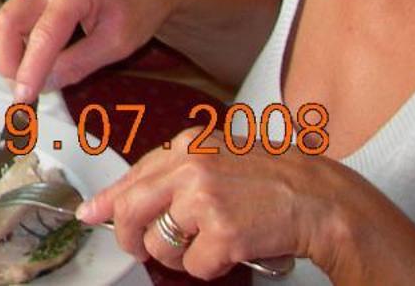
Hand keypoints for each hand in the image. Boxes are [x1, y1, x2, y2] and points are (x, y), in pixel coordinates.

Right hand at [0, 0, 171, 101]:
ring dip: (10, 52)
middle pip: (9, 19)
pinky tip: (34, 62)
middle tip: (21, 89)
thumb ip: (77, 65)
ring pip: (6, 19)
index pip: (44, 35)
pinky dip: (17, 43)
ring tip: (28, 78)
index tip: (23, 97)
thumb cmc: (137, 12)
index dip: (30, 69)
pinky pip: (15, 18)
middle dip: (8, 58)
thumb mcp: (115, 45)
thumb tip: (43, 85)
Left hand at [78, 139, 335, 277]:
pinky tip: (232, 252)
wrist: (323, 200)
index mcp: (187, 146)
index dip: (109, 200)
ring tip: (209, 245)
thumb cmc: (277, 181)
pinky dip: (211, 268)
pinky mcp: (222, 233)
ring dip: (180, 256)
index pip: (133, 176)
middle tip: (138, 249)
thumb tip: (126, 198)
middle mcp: (189, 168)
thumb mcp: (220, 158)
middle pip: (131, 210)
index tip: (90, 214)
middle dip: (129, 237)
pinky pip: (195, 266)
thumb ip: (176, 174)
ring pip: (161, 245)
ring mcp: (204, 200)